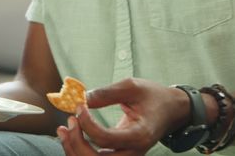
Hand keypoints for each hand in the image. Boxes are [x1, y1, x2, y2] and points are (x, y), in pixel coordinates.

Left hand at [58, 78, 186, 154]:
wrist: (171, 110)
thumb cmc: (153, 97)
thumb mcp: (132, 87)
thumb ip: (106, 93)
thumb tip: (81, 98)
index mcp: (140, 135)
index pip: (106, 139)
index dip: (87, 124)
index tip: (79, 105)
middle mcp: (134, 152)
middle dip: (77, 142)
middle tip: (70, 120)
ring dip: (74, 149)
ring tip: (64, 130)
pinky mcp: (120, 155)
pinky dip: (80, 151)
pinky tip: (70, 135)